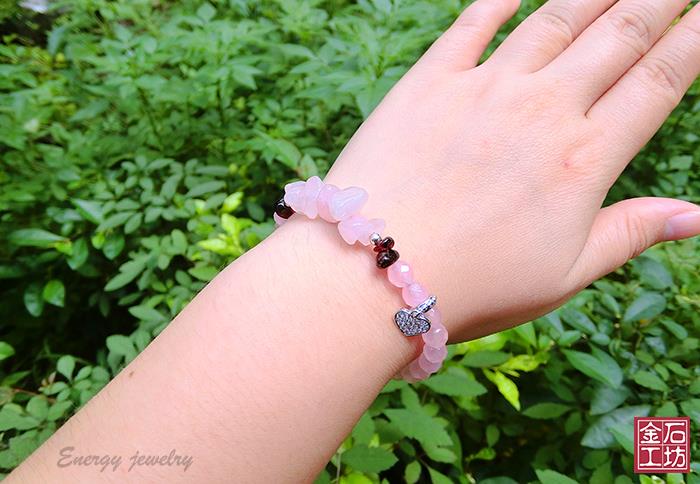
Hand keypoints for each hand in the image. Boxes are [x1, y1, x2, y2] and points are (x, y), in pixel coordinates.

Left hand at [325, 0, 699, 341]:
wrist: (372, 273)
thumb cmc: (471, 287)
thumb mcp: (561, 276)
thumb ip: (629, 234)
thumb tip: (696, 216)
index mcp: (582, 160)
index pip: (659, 81)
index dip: (695, 38)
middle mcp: (540, 111)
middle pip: (618, 34)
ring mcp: (482, 91)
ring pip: (555, 19)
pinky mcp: (427, 84)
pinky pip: (472, 25)